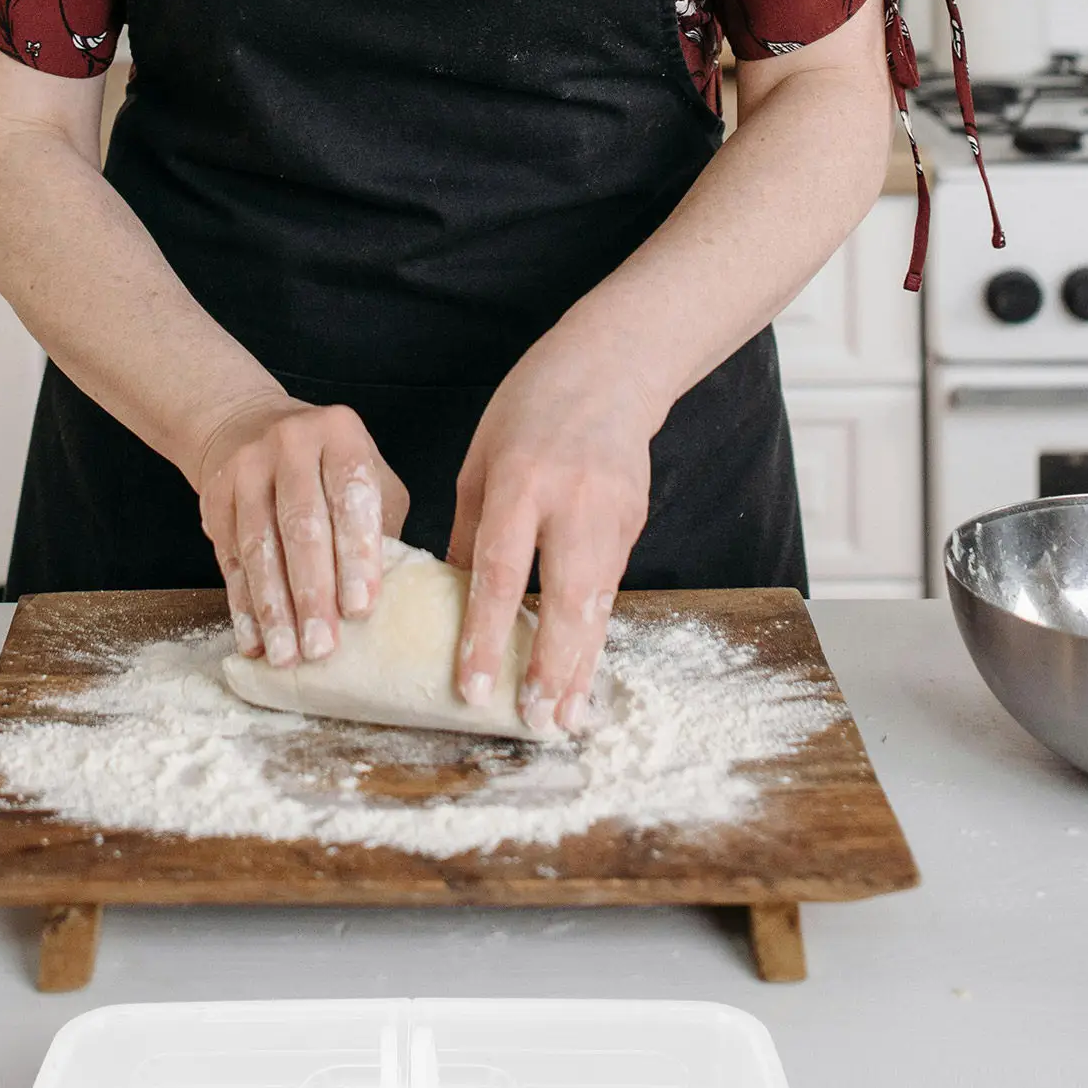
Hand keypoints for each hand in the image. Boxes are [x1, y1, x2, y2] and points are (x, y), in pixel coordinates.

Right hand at [196, 395, 409, 664]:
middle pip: (301, 527)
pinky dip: (242, 607)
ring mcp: (246, 469)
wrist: (247, 426)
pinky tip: (254, 642)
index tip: (361, 610)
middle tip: (322, 648)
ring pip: (259, 548)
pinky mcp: (215, 498)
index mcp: (340, 434)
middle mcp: (290, 444)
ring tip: (287, 656)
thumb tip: (396, 600)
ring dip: (273, 610)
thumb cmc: (328, 470)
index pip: (350, 496)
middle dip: (312, 594)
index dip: (356, 556)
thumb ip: (381, 526)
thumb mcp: (369, 478)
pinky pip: (229, 561)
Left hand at [448, 326, 667, 732]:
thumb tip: (453, 602)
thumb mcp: (481, 463)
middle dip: (552, 667)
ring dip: (582, 666)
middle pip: (564, 598)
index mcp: (520, 482)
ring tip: (569, 718)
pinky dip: (595, 637)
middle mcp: (573, 502)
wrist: (614, 366)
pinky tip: (583, 676)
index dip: (487, 635)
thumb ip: (470, 533)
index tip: (474, 687)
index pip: (500, 573)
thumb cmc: (530, 411)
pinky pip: (609, 592)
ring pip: (597, 605)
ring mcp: (612, 516)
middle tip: (540, 720)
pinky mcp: (634, 525)